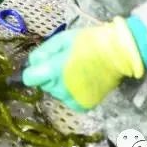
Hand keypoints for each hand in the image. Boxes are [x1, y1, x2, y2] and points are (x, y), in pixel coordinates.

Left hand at [21, 17, 146, 111]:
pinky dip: (71, 93)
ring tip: (75, 72)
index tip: (38, 67)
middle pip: (43, 84)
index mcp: (53, 70)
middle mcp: (61, 89)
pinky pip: (69, 100)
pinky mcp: (85, 106)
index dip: (31, 71)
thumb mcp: (61, 40)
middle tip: (63, 63)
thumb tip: (30, 64)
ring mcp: (73, 99)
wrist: (118, 53)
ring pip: (56, 93)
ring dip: (60, 84)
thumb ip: (42, 53)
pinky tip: (80, 82)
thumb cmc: (88, 42)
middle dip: (48, 75)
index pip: (28, 78)